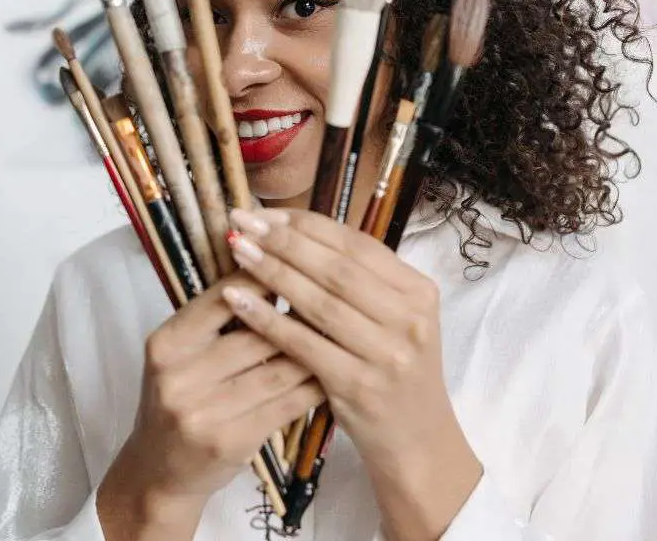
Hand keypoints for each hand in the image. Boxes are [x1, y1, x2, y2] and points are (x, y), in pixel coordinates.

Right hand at [97, 273, 322, 539]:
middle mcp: (179, 377)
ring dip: (314, 349)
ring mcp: (204, 414)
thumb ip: (216, 315)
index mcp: (166, 344)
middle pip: (255, 335)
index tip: (299, 262)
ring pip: (277, 370)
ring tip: (341, 329)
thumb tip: (271, 264)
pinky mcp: (231, 443)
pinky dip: (314, 385)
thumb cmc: (180, 395)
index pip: (222, 299)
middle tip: (334, 297)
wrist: (159, 470)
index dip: (264, 278)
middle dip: (298, 315)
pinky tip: (334, 370)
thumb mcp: (182, 352)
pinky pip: (286, 405)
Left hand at [222, 207, 482, 540]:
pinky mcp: (358, 386)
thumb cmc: (394, 371)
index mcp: (419, 290)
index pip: (356, 244)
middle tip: (243, 221)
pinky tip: (237, 300)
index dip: (308, 225)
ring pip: (319, 302)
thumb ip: (359, 279)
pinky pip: (303, 344)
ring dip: (272, 271)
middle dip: (284, 240)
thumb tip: (295, 231)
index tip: (266, 213)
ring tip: (237, 249)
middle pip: (336, 268)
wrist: (418, 444)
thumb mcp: (395, 318)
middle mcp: (409, 318)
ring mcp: (386, 353)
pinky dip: (267, 320)